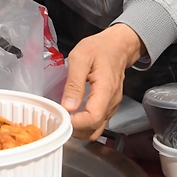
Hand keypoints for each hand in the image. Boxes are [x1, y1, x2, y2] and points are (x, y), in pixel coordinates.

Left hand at [60, 23, 144, 139]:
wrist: (118, 46)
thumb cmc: (99, 48)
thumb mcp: (80, 58)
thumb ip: (74, 83)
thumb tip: (68, 107)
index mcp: (105, 89)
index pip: (92, 118)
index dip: (75, 123)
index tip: (61, 116)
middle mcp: (112, 102)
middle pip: (95, 129)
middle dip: (75, 129)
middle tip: (59, 118)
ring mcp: (112, 106)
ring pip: (97, 129)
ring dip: (79, 130)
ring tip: (64, 118)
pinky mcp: (109, 106)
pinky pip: (98, 123)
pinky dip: (85, 125)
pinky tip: (73, 115)